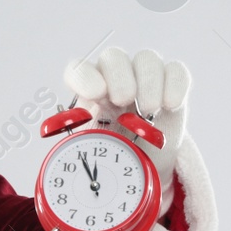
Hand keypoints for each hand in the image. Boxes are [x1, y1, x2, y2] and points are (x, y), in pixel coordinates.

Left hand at [63, 47, 190, 204]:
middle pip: (114, 57)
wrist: (146, 164)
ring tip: (149, 111)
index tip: (95, 93)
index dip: (84, 75)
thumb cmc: (114, 155)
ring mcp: (145, 79)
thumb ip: (78, 154)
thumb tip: (54, 173)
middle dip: (119, 76)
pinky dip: (174, 85)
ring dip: (148, 82)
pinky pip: (176, 71)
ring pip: (146, 59)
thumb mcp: (94, 156)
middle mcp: (115, 79)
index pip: (79, 69)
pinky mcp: (172, 86)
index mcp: (89, 93)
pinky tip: (170, 105)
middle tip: (124, 101)